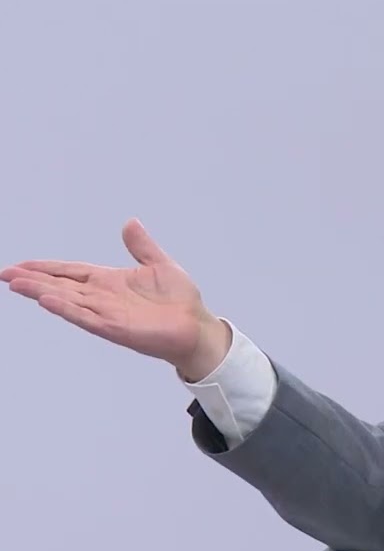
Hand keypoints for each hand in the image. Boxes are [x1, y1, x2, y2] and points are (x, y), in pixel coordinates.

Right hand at [0, 218, 230, 381]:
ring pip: (67, 300)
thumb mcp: (160, 264)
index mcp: (110, 281)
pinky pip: (85, 317)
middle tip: (6, 274)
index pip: (70, 272)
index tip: (20, 265)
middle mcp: (103, 297)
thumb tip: (130, 223)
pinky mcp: (115, 327)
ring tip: (17, 284)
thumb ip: (141, 246)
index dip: (46, 268)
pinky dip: (67, 309)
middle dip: (33, 280)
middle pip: (61, 285)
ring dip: (42, 292)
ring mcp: (106, 313)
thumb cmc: (180, 301)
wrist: (197, 326)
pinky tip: (48, 301)